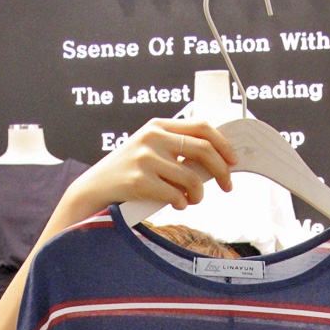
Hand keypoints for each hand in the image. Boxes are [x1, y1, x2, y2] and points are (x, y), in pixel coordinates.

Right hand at [63, 118, 236, 219]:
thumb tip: (214, 161)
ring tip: (192, 199)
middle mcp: (153, 138)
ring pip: (192, 178)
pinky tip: (176, 203)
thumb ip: (176, 149)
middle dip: (221, 171)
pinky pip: (176, 195)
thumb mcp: (150, 149)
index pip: (202, 127)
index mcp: (158, 126)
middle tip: (227, 185)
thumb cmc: (128, 172)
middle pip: (203, 150)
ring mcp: (145, 159)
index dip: (223, 144)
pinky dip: (182, 203)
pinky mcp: (140, 181)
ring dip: (198, 194)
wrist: (96, 188)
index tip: (233, 160)